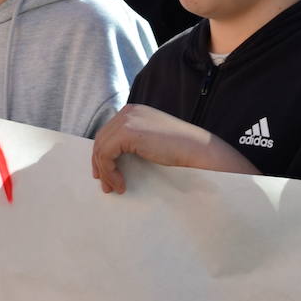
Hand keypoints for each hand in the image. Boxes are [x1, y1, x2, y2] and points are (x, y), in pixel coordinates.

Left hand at [91, 104, 258, 193]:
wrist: (200, 151)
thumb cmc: (181, 152)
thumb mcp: (152, 141)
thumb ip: (134, 142)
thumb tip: (114, 159)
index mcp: (134, 111)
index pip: (108, 133)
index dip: (102, 154)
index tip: (103, 173)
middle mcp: (129, 111)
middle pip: (102, 139)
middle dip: (100, 164)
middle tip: (105, 185)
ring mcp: (127, 119)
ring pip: (102, 148)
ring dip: (105, 171)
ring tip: (114, 188)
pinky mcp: (128, 132)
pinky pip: (106, 154)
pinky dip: (109, 171)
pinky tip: (120, 184)